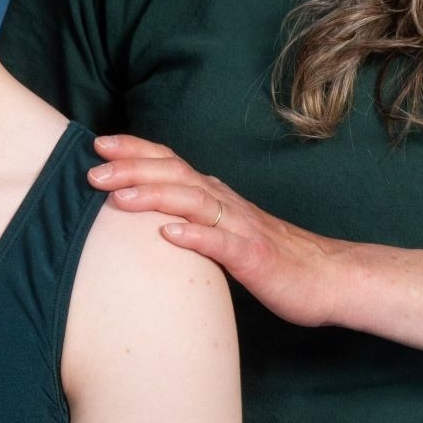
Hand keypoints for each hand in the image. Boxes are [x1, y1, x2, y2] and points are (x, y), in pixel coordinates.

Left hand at [89, 135, 358, 329]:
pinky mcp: (256, 257)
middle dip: (132, 169)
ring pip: (195, 203)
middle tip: (92, 170)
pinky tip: (169, 235)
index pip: (172, 164)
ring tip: (119, 197)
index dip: (136, 152)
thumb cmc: (274, 258)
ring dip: (155, 196)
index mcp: (218, 196)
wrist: (330, 277)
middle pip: (176, 175)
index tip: (99, 145)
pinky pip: (224, 244)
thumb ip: (195, 218)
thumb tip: (152, 213)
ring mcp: (242, 228)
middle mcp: (227, 204)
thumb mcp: (226, 232)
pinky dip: (196, 236)